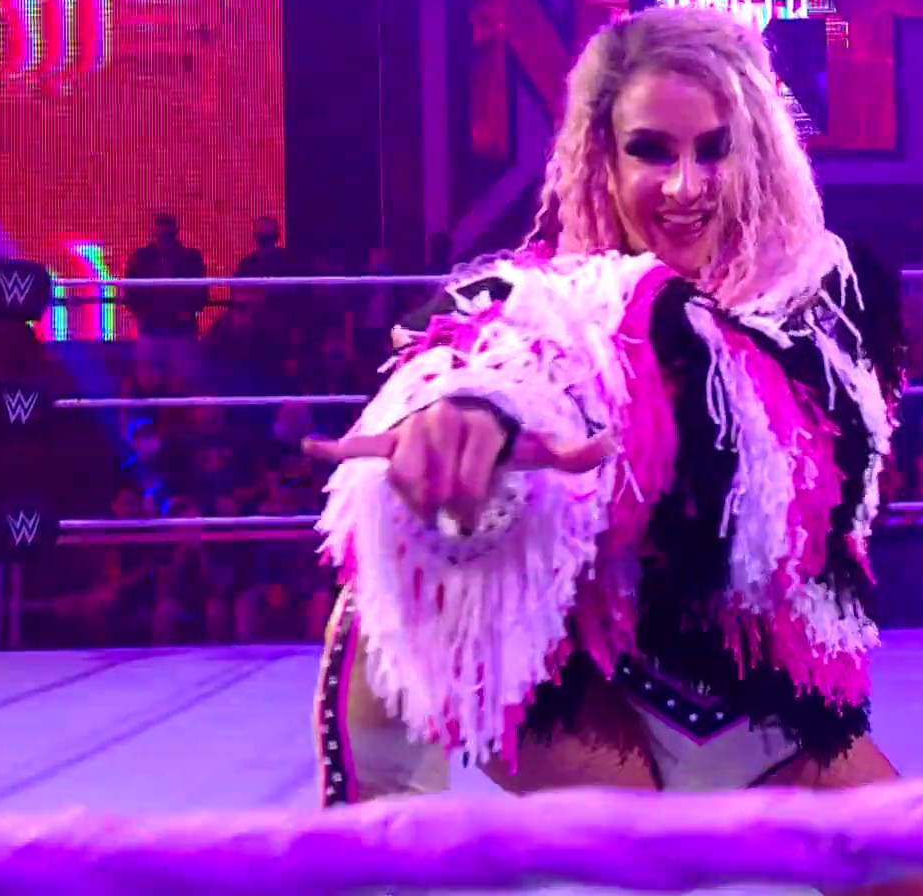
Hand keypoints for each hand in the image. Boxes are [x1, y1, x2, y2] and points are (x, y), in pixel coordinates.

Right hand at [304, 400, 615, 530]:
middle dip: (447, 505)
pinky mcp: (388, 436)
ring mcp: (412, 427)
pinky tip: (311, 446)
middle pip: (437, 485)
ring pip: (403, 478)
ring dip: (416, 500)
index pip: (469, 478)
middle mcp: (443, 419)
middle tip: (455, 511)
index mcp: (480, 424)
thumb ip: (571, 452)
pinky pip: (360, 442)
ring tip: (429, 504)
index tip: (473, 516)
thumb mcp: (534, 446)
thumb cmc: (501, 437)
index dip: (472, 501)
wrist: (469, 406)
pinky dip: (335, 445)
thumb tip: (611, 442)